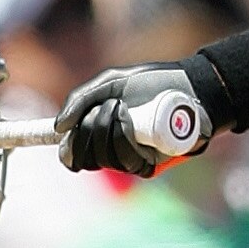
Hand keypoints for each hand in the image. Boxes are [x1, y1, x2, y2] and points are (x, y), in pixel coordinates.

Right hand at [55, 65, 213, 175]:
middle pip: (86, 158)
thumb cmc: (151, 83)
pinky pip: (128, 162)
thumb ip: (81, 98)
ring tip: (124, 107)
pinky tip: (132, 120)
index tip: (65, 135)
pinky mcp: (150, 164)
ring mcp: (131, 159)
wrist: (189, 87)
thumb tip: (59, 128)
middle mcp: (112, 150)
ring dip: (108, 130)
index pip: (73, 156)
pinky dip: (124, 139)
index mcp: (99, 134)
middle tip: (109, 105)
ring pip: (106, 159)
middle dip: (90, 128)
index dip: (67, 150)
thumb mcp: (112, 83)